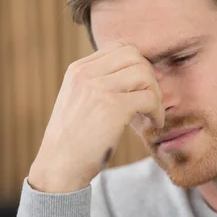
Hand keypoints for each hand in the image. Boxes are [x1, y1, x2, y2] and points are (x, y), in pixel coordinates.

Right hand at [28, 43, 164, 192]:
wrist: (58, 167)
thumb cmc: (74, 140)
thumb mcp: (79, 101)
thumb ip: (99, 84)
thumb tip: (138, 74)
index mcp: (78, 70)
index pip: (119, 49)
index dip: (138, 66)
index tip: (143, 86)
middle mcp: (86, 74)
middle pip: (134, 56)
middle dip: (149, 77)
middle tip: (151, 99)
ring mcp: (98, 88)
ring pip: (144, 74)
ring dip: (155, 94)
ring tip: (152, 113)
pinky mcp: (113, 107)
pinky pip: (149, 98)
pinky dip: (157, 111)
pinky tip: (154, 123)